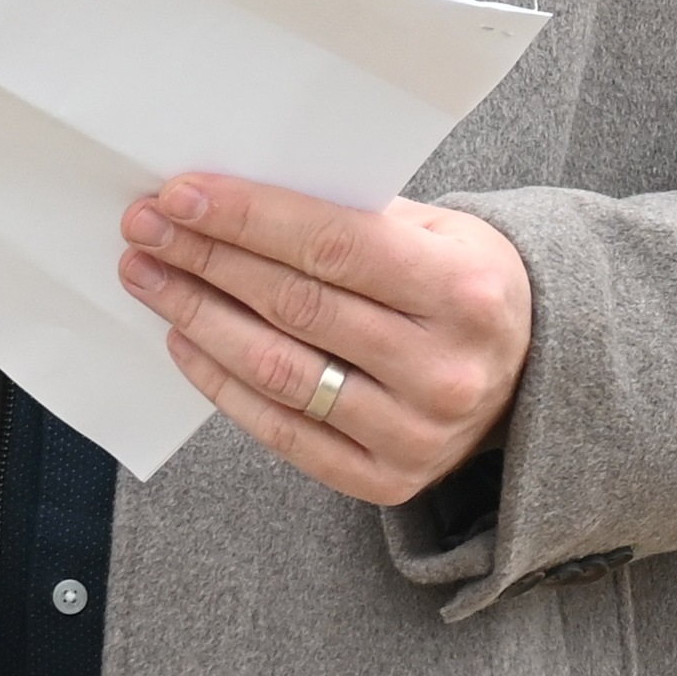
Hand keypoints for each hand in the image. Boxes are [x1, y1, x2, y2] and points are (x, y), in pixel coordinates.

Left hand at [119, 176, 531, 505]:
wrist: (532, 375)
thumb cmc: (464, 286)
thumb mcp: (438, 233)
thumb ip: (351, 218)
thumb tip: (230, 199)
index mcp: (465, 291)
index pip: (333, 245)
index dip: (248, 218)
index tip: (180, 195)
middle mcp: (444, 369)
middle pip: (296, 306)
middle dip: (206, 260)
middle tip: (144, 228)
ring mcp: (415, 434)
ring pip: (279, 371)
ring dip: (197, 317)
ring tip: (150, 277)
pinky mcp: (385, 480)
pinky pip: (281, 431)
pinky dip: (221, 382)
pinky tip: (185, 337)